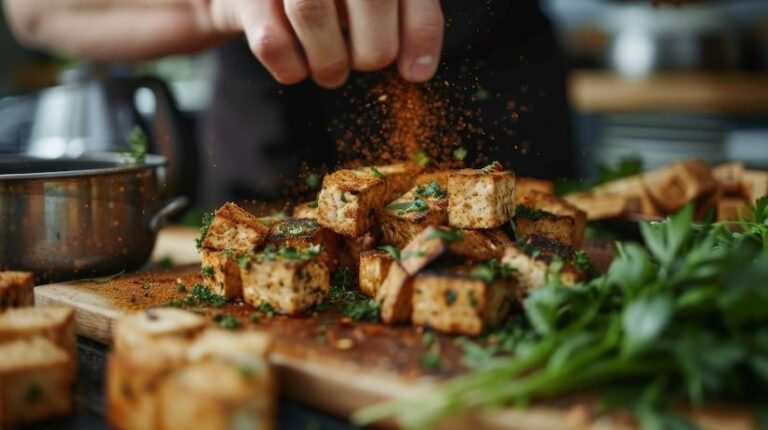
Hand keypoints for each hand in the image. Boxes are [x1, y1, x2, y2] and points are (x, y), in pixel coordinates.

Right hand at [206, 0, 443, 87]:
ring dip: (330, 63)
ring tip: (332, 72)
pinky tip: (299, 66)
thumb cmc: (331, 0)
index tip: (415, 73)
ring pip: (311, 12)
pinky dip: (292, 69)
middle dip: (374, 51)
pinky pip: (272, 41)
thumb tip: (417, 70)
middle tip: (365, 63)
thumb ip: (405, 19)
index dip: (418, 34)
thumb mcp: (369, 2)